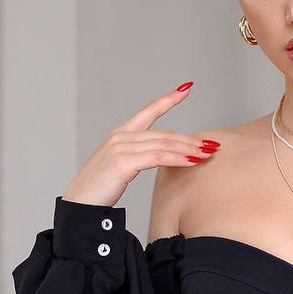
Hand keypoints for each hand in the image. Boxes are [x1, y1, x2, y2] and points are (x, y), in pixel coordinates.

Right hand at [60, 80, 219, 208]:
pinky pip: (158, 157)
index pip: (148, 111)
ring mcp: (121, 147)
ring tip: (207, 154)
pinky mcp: (123, 161)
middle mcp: (120, 136)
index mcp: (119, 135)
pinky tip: (192, 161)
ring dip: (189, 149)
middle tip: (212, 145)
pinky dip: (178, 158)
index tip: (186, 88)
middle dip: (190, 139)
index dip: (168, 99)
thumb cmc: (100, 190)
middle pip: (164, 134)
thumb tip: (159, 159)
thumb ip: (137, 158)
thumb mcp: (119, 168)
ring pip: (164, 144)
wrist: (80, 205)